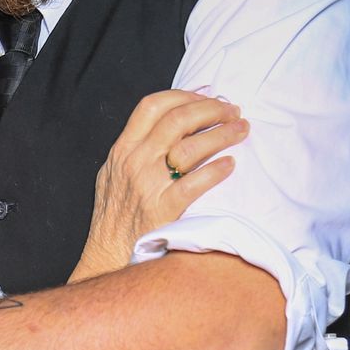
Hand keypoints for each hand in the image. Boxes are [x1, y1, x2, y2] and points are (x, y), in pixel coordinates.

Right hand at [74, 90, 247, 280]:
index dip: (184, 95)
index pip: (153, 106)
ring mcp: (148, 185)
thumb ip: (135, 148)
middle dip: (211, 109)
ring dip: (221, 134)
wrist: (107, 255)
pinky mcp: (163, 210)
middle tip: (233, 111)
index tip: (207, 97)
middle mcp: (135, 161)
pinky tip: (230, 165)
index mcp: (123, 149)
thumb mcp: (113, 173)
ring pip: (190, 146)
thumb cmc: (114, 215)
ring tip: (241, 130)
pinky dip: (215, 171)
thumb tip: (165, 123)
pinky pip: (194, 184)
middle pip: (177, 119)